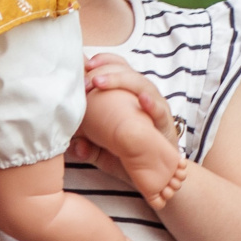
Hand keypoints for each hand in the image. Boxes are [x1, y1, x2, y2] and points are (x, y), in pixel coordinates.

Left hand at [77, 60, 189, 209]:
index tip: (84, 64)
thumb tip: (74, 146)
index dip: (102, 62)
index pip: (117, 69)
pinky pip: (160, 111)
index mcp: (127, 96)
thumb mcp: (103, 153)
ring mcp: (156, 109)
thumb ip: (88, 149)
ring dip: (120, 80)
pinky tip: (142, 100)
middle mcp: (143, 97)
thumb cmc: (130, 158)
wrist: (158, 178)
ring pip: (142, 85)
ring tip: (100, 83)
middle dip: (104, 70)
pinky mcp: (166, 125)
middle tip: (85, 79)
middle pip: (127, 72)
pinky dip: (152, 104)